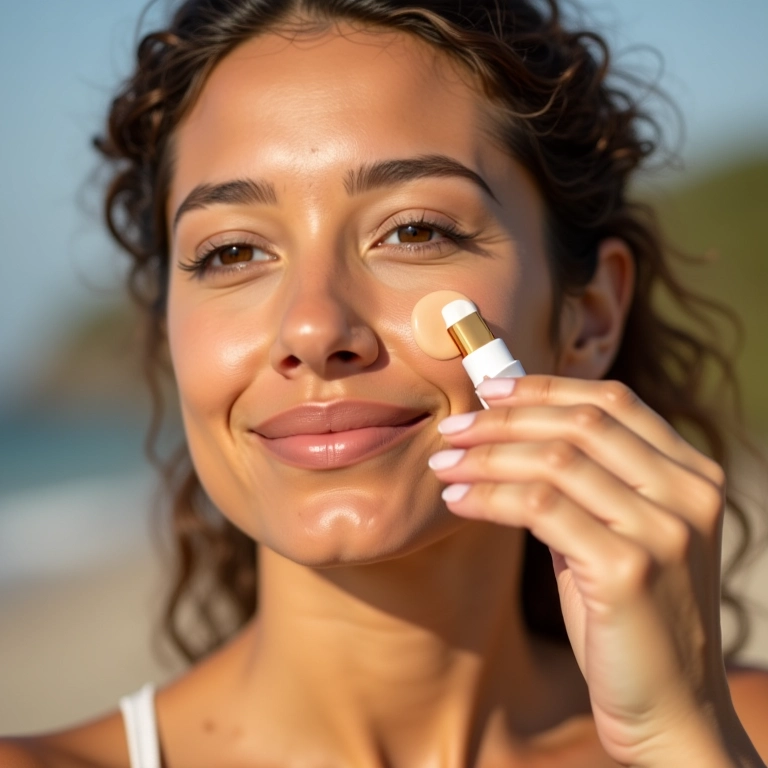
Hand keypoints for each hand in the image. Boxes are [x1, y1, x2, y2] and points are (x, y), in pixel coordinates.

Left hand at [429, 375, 757, 766]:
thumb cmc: (629, 618)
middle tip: (452, 429)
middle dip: (503, 420)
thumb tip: (509, 429)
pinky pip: (540, 507)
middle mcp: (688, 494)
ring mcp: (664, 531)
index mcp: (692, 475)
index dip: (546, 387)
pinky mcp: (629, 570)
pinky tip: (458, 501)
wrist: (670, 709)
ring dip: (486, 457)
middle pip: (579, 423)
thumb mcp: (616, 535)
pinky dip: (489, 496)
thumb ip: (583, 483)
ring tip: (443, 465)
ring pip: (554, 460)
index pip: (613, 402)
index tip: (490, 389)